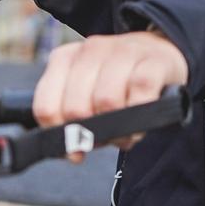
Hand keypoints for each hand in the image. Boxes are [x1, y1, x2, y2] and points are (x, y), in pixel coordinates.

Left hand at [32, 31, 189, 153]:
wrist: (158, 53)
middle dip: (92, 133)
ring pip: (107, 102)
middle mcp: (90, 51)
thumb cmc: (116, 82)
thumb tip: (73, 154)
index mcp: (64, 59)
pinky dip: (141, 115)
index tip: (74, 149)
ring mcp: (122, 52)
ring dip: (119, 129)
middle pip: (76, 109)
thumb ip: (70, 123)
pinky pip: (140, 92)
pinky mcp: (153, 61)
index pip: (45, 106)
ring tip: (127, 130)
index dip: (58, 135)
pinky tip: (143, 117)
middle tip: (107, 136)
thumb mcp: (85, 94)